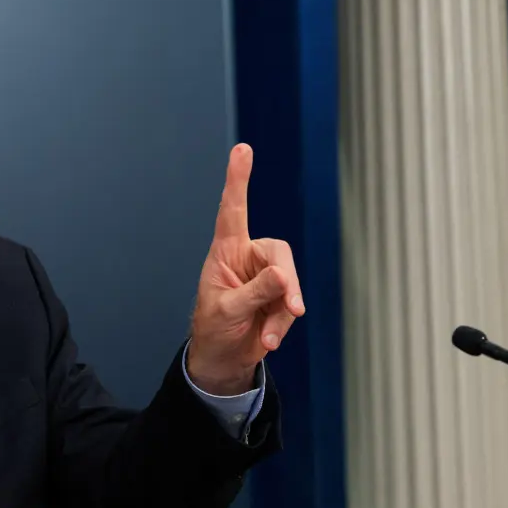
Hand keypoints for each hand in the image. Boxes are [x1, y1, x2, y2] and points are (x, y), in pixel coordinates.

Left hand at [187, 144, 303, 395]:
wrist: (222, 359)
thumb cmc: (214, 329)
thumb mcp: (227, 311)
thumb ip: (255, 293)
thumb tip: (283, 275)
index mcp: (226, 252)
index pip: (232, 209)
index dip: (237, 180)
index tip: (242, 149)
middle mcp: (248, 258)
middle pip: (279, 253)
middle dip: (287, 282)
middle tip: (293, 308)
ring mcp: (266, 278)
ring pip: (290, 282)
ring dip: (284, 312)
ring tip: (268, 337)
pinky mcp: (280, 297)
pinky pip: (292, 304)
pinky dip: (283, 325)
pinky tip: (268, 341)